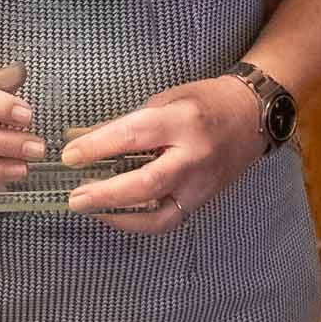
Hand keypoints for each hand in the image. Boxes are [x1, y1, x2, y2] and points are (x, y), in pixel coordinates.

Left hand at [60, 74, 279, 233]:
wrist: (251, 118)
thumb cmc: (205, 101)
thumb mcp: (166, 98)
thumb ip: (128, 122)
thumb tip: (85, 140)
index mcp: (183, 121)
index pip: (133, 137)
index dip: (97, 148)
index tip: (69, 156)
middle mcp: (194, 157)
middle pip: (145, 183)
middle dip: (105, 193)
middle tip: (75, 197)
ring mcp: (200, 185)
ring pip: (158, 213)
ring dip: (119, 216)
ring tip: (90, 210)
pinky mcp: (202, 201)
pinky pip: (167, 221)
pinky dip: (139, 223)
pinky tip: (115, 215)